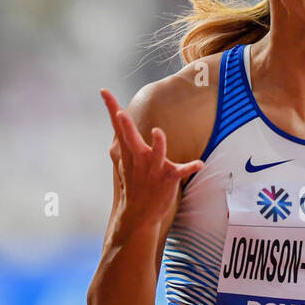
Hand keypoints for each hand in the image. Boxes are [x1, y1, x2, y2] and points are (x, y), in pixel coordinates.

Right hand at [101, 88, 202, 234]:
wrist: (139, 214)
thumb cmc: (135, 184)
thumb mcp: (126, 162)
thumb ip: (125, 141)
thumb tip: (119, 121)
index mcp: (130, 152)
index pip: (118, 126)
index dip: (112, 107)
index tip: (104, 91)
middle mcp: (140, 158)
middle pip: (131, 139)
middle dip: (126, 127)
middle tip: (120, 113)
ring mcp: (154, 169)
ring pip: (157, 153)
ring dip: (158, 144)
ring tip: (158, 132)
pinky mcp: (168, 178)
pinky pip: (181, 170)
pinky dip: (190, 167)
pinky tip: (200, 163)